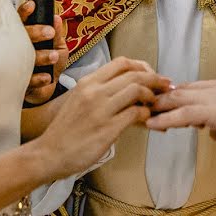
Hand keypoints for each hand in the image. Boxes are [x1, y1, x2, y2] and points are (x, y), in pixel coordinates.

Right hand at [19, 1, 68, 104]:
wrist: (48, 89)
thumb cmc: (51, 63)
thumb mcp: (59, 46)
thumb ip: (57, 34)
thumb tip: (56, 18)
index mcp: (26, 36)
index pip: (20, 20)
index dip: (24, 12)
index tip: (32, 6)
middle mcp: (18, 48)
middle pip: (19, 36)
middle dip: (34, 32)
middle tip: (49, 32)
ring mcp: (16, 65)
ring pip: (22, 57)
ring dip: (40, 56)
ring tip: (53, 56)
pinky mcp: (18, 83)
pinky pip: (26, 79)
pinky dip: (38, 77)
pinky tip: (46, 76)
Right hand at [36, 57, 170, 179]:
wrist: (49, 153)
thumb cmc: (66, 130)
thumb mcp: (79, 101)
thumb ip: (102, 91)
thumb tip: (128, 88)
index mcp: (87, 82)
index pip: (121, 62)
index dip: (142, 66)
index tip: (151, 74)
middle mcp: (94, 91)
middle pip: (134, 74)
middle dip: (155, 79)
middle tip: (166, 86)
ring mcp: (101, 109)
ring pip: (137, 89)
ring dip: (152, 96)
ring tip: (155, 104)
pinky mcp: (107, 128)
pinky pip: (136, 113)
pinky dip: (146, 114)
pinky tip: (146, 119)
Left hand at [145, 78, 215, 147]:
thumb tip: (214, 133)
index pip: (191, 88)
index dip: (172, 95)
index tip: (158, 101)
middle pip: (180, 90)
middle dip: (160, 98)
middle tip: (143, 105)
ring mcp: (215, 98)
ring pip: (177, 99)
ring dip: (158, 107)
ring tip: (141, 113)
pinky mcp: (214, 112)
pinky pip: (183, 115)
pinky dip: (165, 118)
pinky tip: (152, 125)